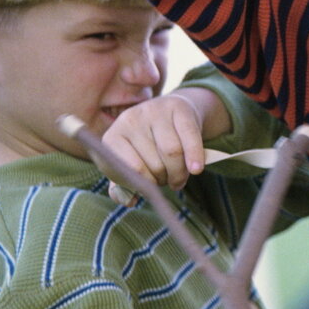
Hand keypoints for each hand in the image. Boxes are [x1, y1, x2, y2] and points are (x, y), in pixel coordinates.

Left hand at [102, 88, 225, 198]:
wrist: (170, 113)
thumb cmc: (148, 145)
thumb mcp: (131, 162)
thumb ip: (124, 186)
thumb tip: (129, 201)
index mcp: (112, 137)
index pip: (131, 169)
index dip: (145, 184)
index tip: (151, 188)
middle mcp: (130, 120)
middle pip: (154, 163)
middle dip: (164, 180)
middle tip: (167, 182)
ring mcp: (154, 110)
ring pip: (173, 152)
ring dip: (179, 173)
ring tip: (179, 178)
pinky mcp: (177, 106)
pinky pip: (189, 138)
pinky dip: (194, 157)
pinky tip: (196, 170)